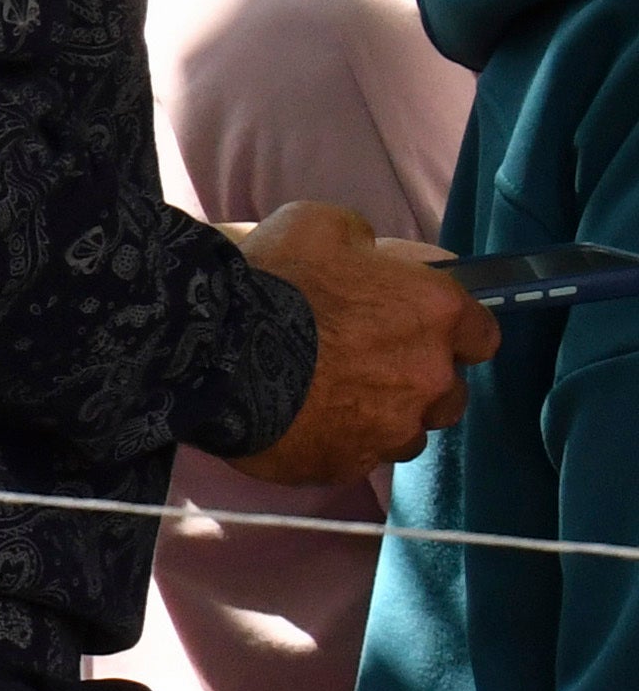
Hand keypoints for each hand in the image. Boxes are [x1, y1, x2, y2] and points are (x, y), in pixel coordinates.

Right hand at [228, 201, 493, 489]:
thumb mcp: (322, 225)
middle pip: (449, 396)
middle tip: (371, 370)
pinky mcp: (344, 465)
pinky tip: (299, 424)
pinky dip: (334, 445)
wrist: (208, 348)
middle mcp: (429, 376)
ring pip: (404, 435)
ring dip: (381, 420)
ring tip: (332, 404)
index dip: (453, 335)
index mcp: (437, 313)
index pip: (482, 336)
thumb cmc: (270, 279)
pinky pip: (352, 459)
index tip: (422, 332)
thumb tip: (368, 258)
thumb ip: (365, 246)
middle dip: (419, 385)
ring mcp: (389, 429)